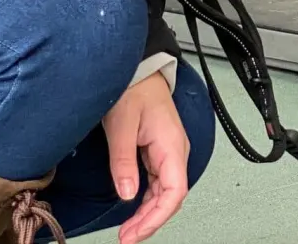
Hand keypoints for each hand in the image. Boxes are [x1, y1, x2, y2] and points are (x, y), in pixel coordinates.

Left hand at [102, 73, 188, 243]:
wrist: (138, 70)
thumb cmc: (133, 91)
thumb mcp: (122, 126)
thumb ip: (124, 161)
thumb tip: (127, 195)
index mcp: (172, 146)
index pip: (174, 192)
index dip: (156, 218)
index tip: (135, 233)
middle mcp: (175, 151)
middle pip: (170, 197)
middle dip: (150, 221)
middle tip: (126, 238)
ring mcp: (169, 152)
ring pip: (165, 192)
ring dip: (148, 214)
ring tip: (127, 230)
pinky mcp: (159, 152)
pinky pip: (158, 183)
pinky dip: (147, 201)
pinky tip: (134, 210)